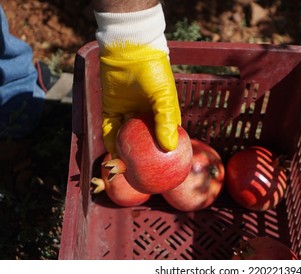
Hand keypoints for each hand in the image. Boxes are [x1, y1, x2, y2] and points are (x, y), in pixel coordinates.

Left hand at [94, 4, 180, 160]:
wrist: (128, 51)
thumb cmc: (153, 72)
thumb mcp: (164, 97)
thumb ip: (166, 121)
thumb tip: (169, 148)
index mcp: (162, 114)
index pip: (165, 138)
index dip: (165, 153)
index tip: (166, 169)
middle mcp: (145, 116)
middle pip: (144, 141)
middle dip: (142, 157)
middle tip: (142, 175)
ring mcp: (128, 113)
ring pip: (126, 138)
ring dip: (125, 151)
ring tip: (124, 169)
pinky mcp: (111, 109)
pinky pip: (110, 129)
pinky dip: (111, 140)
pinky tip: (112, 152)